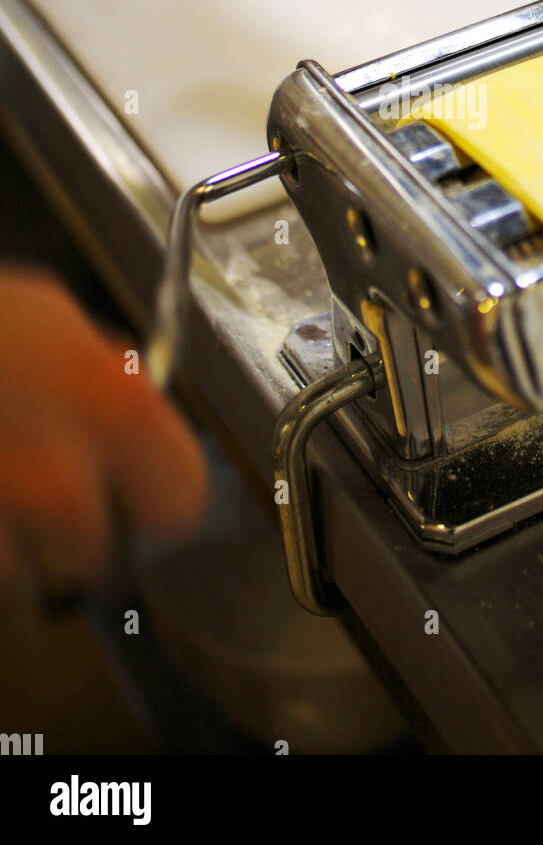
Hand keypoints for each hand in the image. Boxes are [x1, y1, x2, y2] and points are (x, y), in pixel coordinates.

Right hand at [0, 269, 206, 599]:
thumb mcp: (41, 310)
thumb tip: (136, 400)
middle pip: (90, 557)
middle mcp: (62, 484)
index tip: (137, 490)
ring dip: (3, 543)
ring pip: (17, 577)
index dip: (155, 498)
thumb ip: (103, 368)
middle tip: (33, 483)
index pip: (179, 503)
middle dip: (65, 532)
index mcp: (114, 412)